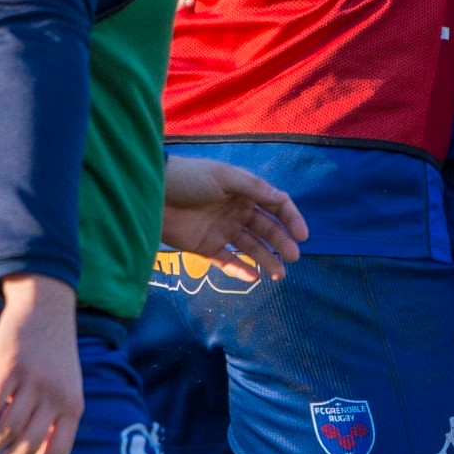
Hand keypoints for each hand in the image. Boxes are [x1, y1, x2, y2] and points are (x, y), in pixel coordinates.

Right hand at [0, 274, 80, 453]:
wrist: (48, 309)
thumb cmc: (52, 356)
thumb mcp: (64, 387)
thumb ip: (53, 418)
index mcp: (73, 406)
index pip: (58, 452)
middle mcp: (57, 395)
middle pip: (29, 446)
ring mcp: (35, 381)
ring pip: (8, 428)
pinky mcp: (13, 366)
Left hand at [162, 156, 308, 282]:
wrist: (151, 194)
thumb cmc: (190, 179)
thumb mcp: (224, 177)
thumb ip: (254, 188)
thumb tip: (282, 199)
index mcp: (245, 192)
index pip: (276, 206)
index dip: (291, 219)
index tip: (302, 236)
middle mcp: (238, 211)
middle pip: (266, 229)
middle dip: (281, 243)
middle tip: (292, 257)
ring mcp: (222, 230)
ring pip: (251, 247)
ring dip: (266, 260)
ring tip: (279, 275)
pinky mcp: (205, 247)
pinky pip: (227, 260)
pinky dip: (240, 269)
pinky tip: (253, 277)